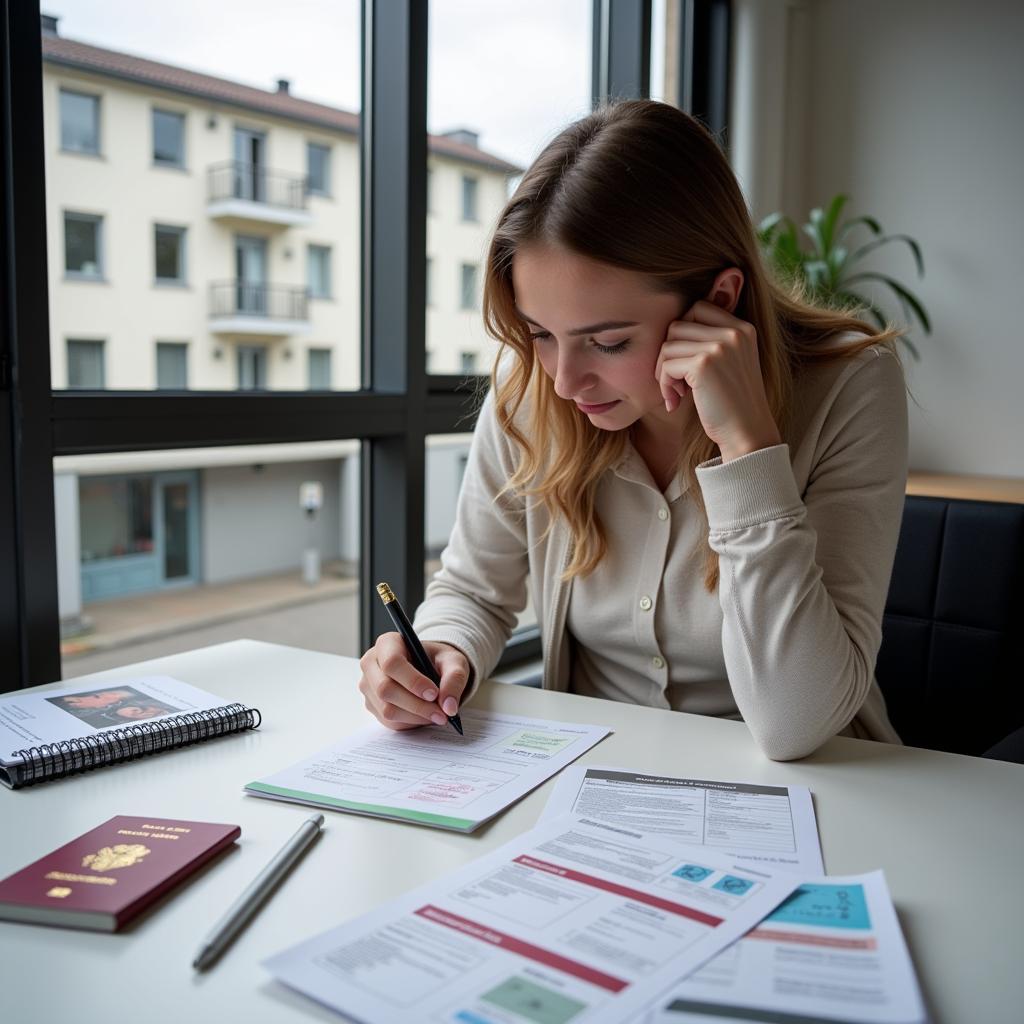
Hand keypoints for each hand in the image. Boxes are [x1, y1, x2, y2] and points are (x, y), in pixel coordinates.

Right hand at [358, 634, 469, 730]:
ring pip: (387, 709)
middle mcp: (372, 663)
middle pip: (385, 689)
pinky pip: (389, 721)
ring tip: (438, 715)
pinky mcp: (372, 705)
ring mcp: (369, 686)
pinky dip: (411, 723)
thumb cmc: (438, 660)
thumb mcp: (453, 661)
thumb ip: (454, 678)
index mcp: (388, 643)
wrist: (430, 669)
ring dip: (416, 717)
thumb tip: (449, 706)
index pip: (392, 663)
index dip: (412, 681)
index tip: (434, 693)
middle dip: (417, 705)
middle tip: (442, 713)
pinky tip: (426, 716)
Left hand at [655, 300, 781, 461]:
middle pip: (678, 325)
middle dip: (669, 353)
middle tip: (676, 380)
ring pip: (668, 344)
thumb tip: (671, 328)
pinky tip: (676, 402)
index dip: (683, 334)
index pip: (698, 308)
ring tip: (677, 392)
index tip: (686, 362)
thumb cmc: (732, 404)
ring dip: (664, 371)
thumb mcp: (730, 363)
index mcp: (743, 328)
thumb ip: (712, 341)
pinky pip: (667, 365)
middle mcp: (734, 332)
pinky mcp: (704, 365)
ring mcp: (720, 347)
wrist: (746, 433)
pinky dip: (665, 385)